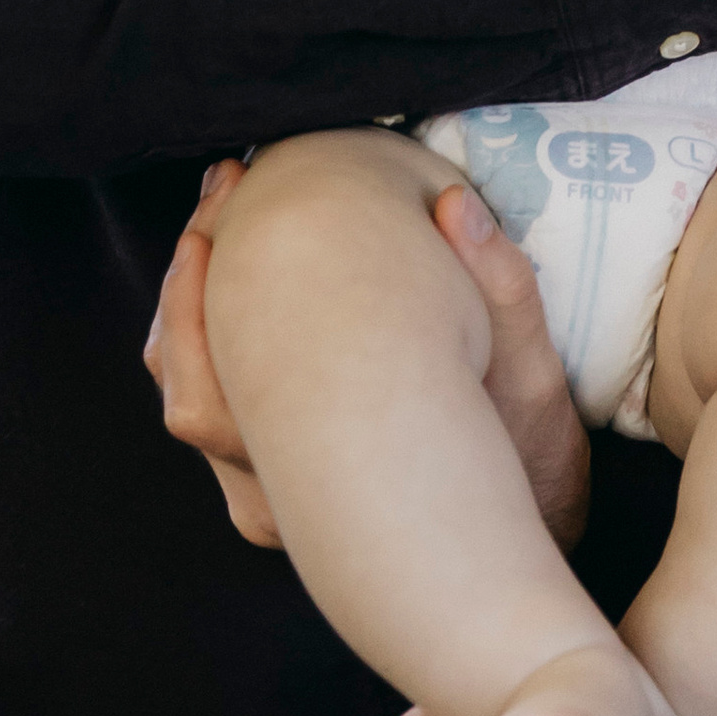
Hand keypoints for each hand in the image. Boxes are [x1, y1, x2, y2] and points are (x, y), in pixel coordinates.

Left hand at [144, 160, 591, 549]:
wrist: (520, 527)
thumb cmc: (524, 449)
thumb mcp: (531, 368)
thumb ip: (499, 284)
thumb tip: (452, 204)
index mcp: (328, 465)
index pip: (212, 384)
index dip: (200, 279)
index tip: (234, 188)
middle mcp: (280, 499)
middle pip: (185, 388)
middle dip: (188, 278)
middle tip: (222, 188)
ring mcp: (268, 504)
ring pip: (188, 404)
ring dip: (186, 311)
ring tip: (218, 222)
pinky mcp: (272, 492)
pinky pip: (211, 415)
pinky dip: (207, 347)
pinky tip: (234, 282)